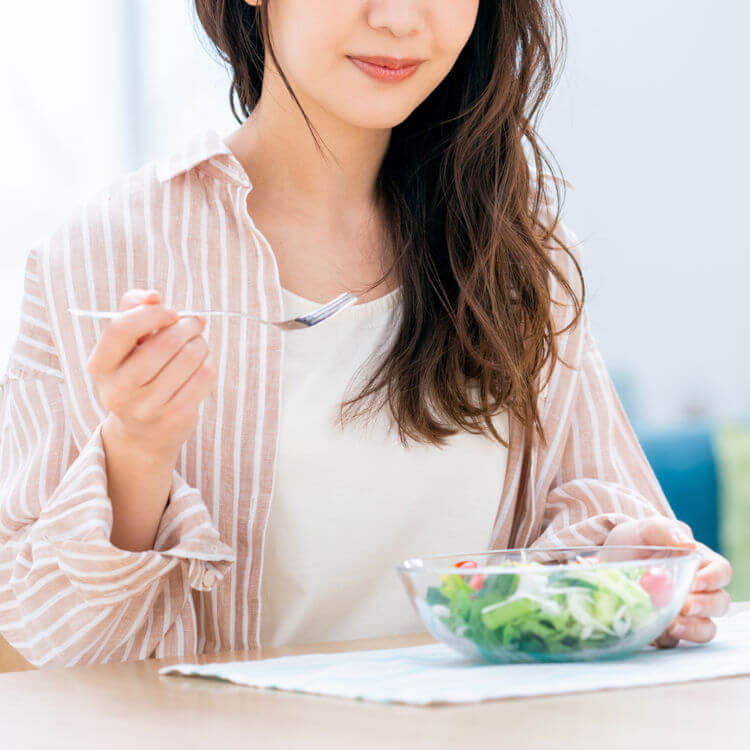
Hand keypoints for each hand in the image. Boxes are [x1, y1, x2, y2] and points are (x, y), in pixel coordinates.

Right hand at [88, 288, 216, 461]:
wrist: (144, 431)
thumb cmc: (137, 373)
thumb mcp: (126, 344)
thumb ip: (133, 310)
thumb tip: (153, 296)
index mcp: (100, 365)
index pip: (122, 328)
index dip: (152, 314)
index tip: (171, 312)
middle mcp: (118, 389)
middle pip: (165, 343)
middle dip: (188, 326)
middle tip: (195, 323)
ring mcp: (146, 407)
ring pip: (189, 357)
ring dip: (201, 344)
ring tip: (198, 344)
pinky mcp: (174, 418)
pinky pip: (204, 377)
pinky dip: (209, 363)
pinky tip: (203, 363)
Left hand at [603, 516, 731, 646]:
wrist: (604, 562)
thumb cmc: (632, 542)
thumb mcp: (644, 529)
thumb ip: (665, 530)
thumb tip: (687, 544)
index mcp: (698, 562)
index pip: (721, 571)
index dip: (714, 578)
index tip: (696, 581)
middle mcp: (697, 589)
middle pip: (720, 602)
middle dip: (706, 606)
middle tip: (685, 606)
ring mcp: (684, 612)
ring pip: (706, 628)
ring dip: (693, 629)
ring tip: (672, 625)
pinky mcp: (667, 629)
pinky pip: (676, 641)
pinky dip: (668, 639)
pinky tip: (656, 632)